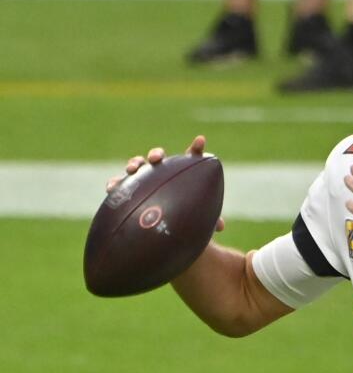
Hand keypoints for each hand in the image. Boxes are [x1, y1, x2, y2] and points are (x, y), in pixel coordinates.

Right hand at [107, 135, 224, 231]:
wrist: (162, 231)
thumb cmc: (184, 221)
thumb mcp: (197, 220)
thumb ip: (209, 221)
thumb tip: (220, 227)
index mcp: (181, 175)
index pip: (191, 159)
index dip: (196, 149)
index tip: (201, 141)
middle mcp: (161, 173)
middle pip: (158, 158)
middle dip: (155, 155)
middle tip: (155, 159)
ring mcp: (143, 180)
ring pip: (138, 165)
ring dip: (134, 163)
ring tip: (132, 169)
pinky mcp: (128, 191)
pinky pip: (119, 184)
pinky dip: (115, 184)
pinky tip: (111, 188)